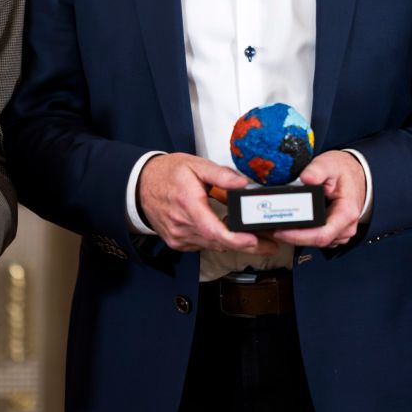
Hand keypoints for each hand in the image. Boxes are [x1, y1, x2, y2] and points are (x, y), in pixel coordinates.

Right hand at [137, 154, 269, 253]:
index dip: (236, 239)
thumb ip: (221, 175)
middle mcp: (182, 225)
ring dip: (236, 244)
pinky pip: (204, 245)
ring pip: (213, 246)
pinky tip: (233, 236)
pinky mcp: (178, 242)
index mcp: (188, 204)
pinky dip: (219, 242)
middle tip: (271, 243)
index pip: (213, 229)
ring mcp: (179, 237)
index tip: (254, 240)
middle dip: (248, 244)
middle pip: (219, 242)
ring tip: (259, 239)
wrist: (140, 185)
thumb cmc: (168, 173)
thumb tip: (243, 184)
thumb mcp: (195, 165)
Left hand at [270, 150, 364, 248]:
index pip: (321, 235)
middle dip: (292, 237)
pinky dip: (303, 234)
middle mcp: (346, 227)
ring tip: (277, 226)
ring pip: (315, 242)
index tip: (280, 231)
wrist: (356, 174)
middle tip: (271, 227)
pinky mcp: (335, 233)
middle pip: (316, 241)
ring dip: (296, 237)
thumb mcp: (330, 164)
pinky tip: (290, 225)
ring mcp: (341, 232)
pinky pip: (317, 238)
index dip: (299, 236)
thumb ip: (317, 170)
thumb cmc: (343, 171)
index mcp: (346, 213)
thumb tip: (306, 178)